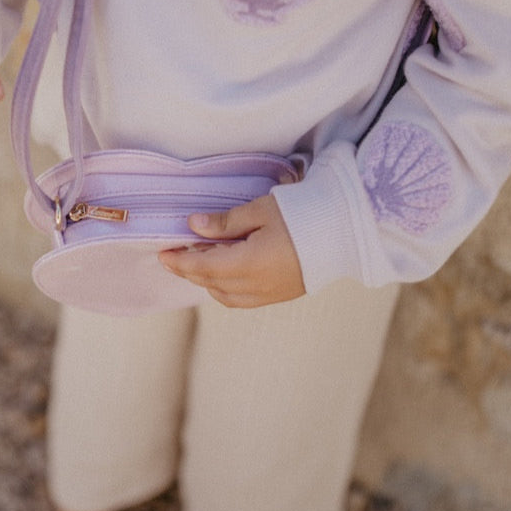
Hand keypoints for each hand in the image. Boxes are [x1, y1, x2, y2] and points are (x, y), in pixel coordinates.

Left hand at [158, 195, 305, 307]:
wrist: (346, 231)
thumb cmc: (305, 213)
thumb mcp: (261, 210)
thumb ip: (225, 222)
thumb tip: (193, 225)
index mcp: (248, 264)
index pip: (202, 267)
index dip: (180, 262)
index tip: (163, 253)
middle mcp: (255, 286)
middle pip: (210, 283)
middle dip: (189, 270)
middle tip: (175, 255)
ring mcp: (268, 294)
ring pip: (224, 295)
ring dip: (206, 281)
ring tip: (199, 262)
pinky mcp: (279, 295)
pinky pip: (241, 300)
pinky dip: (224, 289)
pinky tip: (222, 274)